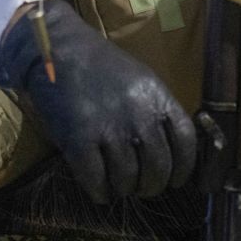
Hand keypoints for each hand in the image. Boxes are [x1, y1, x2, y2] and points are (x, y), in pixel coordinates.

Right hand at [0, 0, 196, 202]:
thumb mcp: (140, 79)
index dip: (183, 169)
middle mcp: (139, 115)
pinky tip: (99, 190)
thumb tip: (167, 150)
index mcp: (157, 97)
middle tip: (141, 187)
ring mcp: (109, 129)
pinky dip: (99, 192)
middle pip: (158, 168)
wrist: (55, 49)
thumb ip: (156, 109)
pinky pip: (96, 181)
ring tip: (118, 187)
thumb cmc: (98, 64)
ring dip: (123, 190)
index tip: (175, 179)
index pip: (185, 144)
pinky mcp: (79, 140)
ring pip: (127, 180)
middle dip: (151, 186)